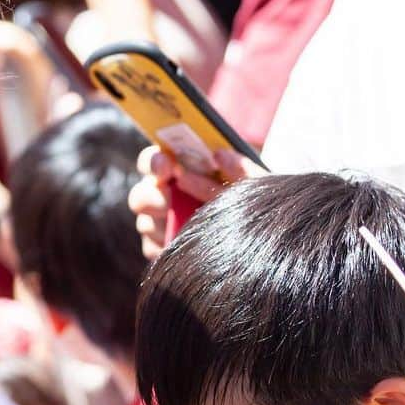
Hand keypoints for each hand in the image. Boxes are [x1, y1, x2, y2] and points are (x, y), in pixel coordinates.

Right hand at [128, 145, 265, 257]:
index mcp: (182, 172)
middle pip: (141, 193)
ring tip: (181, 226)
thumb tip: (219, 155)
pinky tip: (182, 244)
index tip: (166, 165)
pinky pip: (152, 249)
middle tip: (167, 202)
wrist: (263, 244)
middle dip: (149, 196)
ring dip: (157, 223)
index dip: (154, 161)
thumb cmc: (254, 205)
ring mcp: (163, 225)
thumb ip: (241, 169)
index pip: (157, 161)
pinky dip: (164, 247)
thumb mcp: (256, 186)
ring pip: (144, 222)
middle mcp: (167, 196)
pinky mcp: (164, 250)